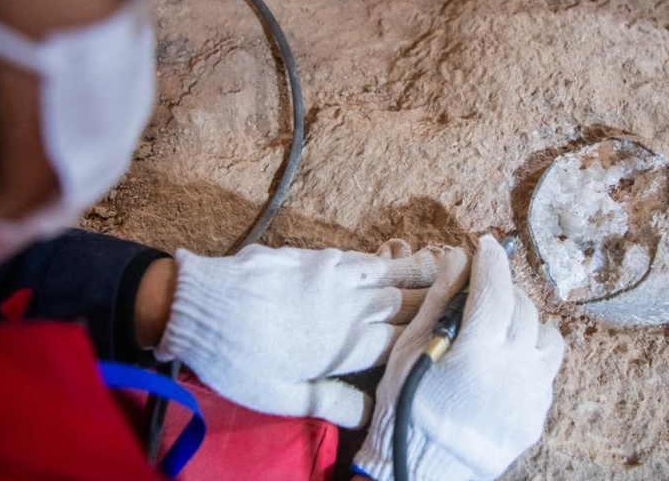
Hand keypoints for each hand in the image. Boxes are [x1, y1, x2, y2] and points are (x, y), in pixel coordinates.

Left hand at [154, 239, 443, 428]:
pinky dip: (382, 257)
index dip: (433, 335)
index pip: (403, 340)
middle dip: (437, 298)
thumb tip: (372, 411)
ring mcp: (332, 276)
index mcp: (347, 344)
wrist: (199, 304)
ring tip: (446, 265)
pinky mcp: (313, 256)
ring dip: (418, 271)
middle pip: (404, 302)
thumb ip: (331, 402)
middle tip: (469, 290)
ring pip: (387, 273)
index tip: (461, 329)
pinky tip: (391, 256)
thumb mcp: (282, 395)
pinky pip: (359, 256)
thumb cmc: (238, 358)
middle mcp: (349, 305)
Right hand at [354, 235, 564, 480]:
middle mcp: (513, 369)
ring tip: (500, 327)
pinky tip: (505, 361)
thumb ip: (439, 300)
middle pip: (523, 308)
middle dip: (504, 290)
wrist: (420, 467)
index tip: (485, 245)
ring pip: (546, 337)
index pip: (495, 288)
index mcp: (478, 350)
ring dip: (525, 323)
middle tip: (483, 289)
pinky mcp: (536, 416)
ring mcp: (531, 395)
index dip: (491, 261)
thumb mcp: (410, 349)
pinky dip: (529, 356)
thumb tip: (457, 259)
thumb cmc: (405, 404)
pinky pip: (545, 372)